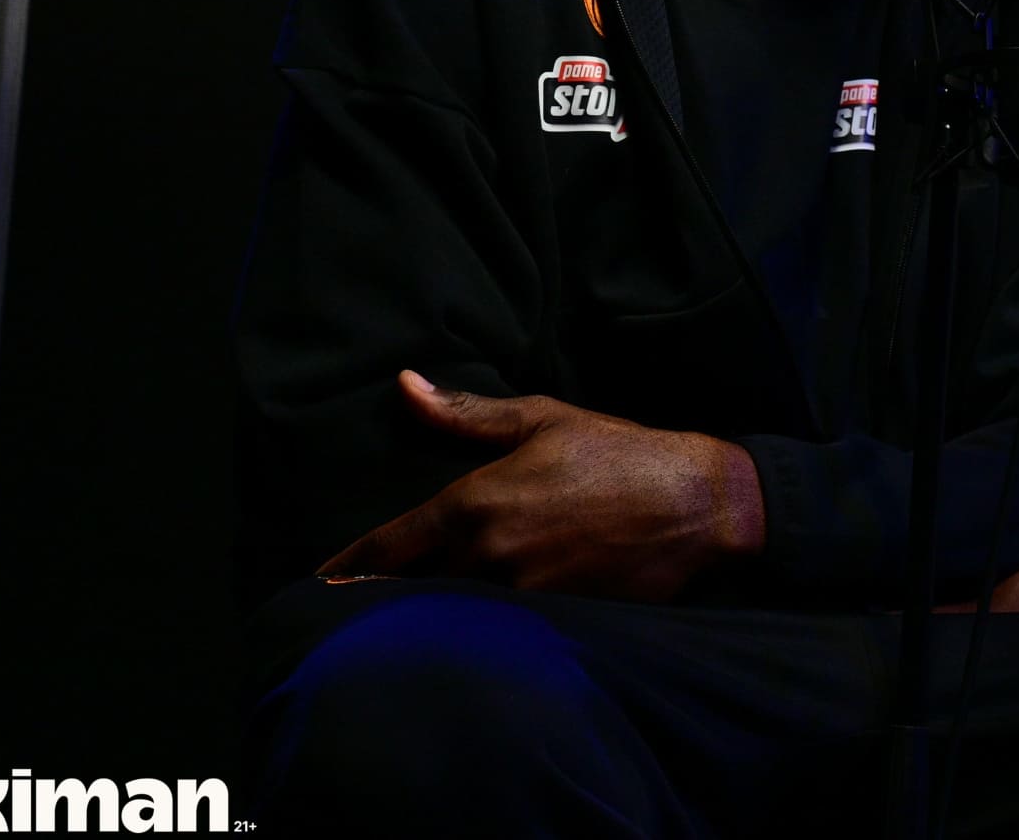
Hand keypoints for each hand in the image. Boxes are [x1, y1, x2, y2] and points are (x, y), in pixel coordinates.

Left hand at [316, 371, 764, 599]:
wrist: (696, 506)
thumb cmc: (620, 452)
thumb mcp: (543, 418)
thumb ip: (466, 413)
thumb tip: (406, 386)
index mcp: (476, 503)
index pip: (391, 546)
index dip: (351, 566)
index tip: (321, 581)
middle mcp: (490, 557)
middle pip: (417, 589)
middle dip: (393, 595)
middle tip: (363, 604)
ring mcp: (523, 596)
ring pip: (458, 614)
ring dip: (438, 614)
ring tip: (414, 620)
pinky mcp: (558, 622)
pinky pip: (504, 631)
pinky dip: (487, 629)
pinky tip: (478, 633)